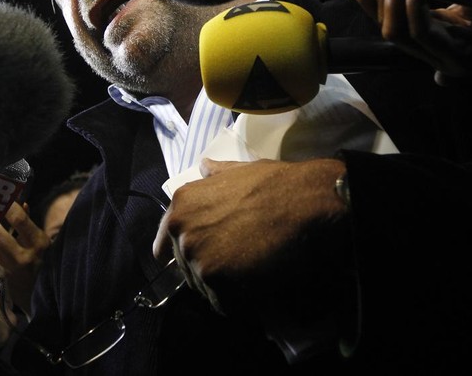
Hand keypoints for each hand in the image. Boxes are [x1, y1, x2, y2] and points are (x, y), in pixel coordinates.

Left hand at [0, 201, 50, 317]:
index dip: (4, 205)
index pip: (19, 219)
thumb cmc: (41, 265)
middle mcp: (25, 256)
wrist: (41, 297)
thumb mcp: (40, 243)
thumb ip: (28, 225)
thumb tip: (21, 202)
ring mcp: (12, 270)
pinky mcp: (0, 283)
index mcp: (38, 241)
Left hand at [152, 158, 352, 325]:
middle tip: (242, 263)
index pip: (165, 244)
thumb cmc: (277, 184)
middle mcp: (182, 230)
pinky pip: (224, 304)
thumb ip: (216, 174)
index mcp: (182, 204)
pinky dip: (241, 302)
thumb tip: (204, 167)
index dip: (186, 253)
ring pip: (205, 288)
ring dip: (226, 287)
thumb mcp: (240, 171)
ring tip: (253, 272)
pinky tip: (259, 285)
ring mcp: (196, 256)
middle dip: (211, 270)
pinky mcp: (216, 280)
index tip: (205, 260)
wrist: (305, 202)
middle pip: (187, 268)